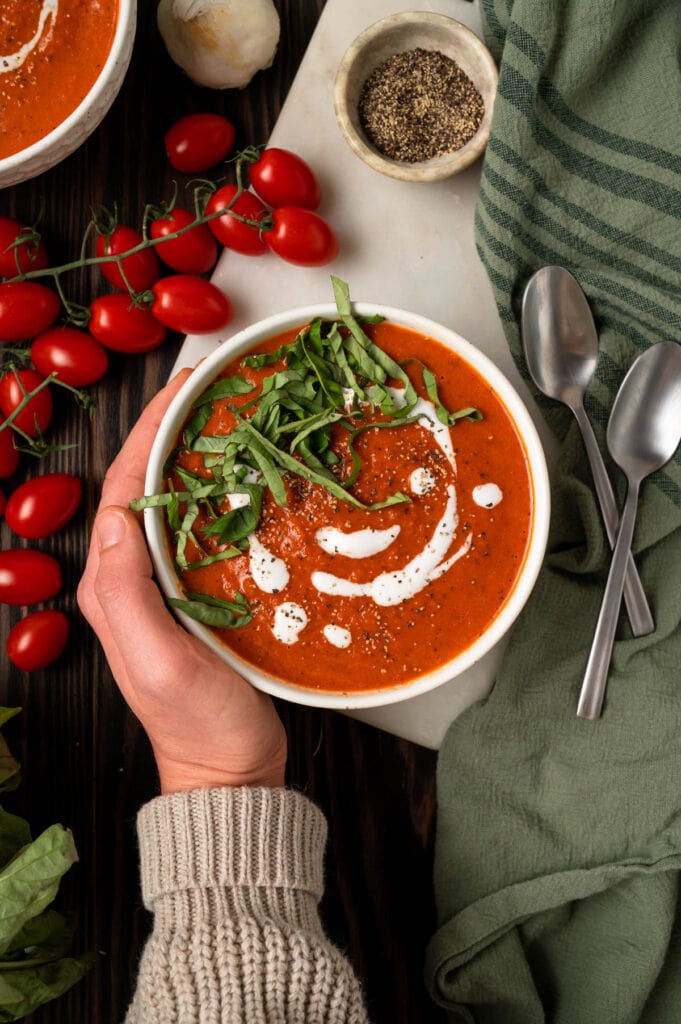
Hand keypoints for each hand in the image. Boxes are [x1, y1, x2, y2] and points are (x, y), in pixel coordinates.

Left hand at [78, 371, 286, 793]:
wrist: (229, 768)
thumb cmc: (199, 723)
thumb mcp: (158, 662)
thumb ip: (127, 594)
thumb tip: (116, 518)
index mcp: (112, 586)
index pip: (126, 490)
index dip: (150, 434)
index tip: (183, 391)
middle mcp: (131, 579)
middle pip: (147, 487)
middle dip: (172, 432)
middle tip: (210, 390)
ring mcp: (165, 587)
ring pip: (177, 503)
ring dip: (198, 456)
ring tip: (231, 419)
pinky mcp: (197, 596)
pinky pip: (204, 530)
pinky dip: (222, 494)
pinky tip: (248, 478)